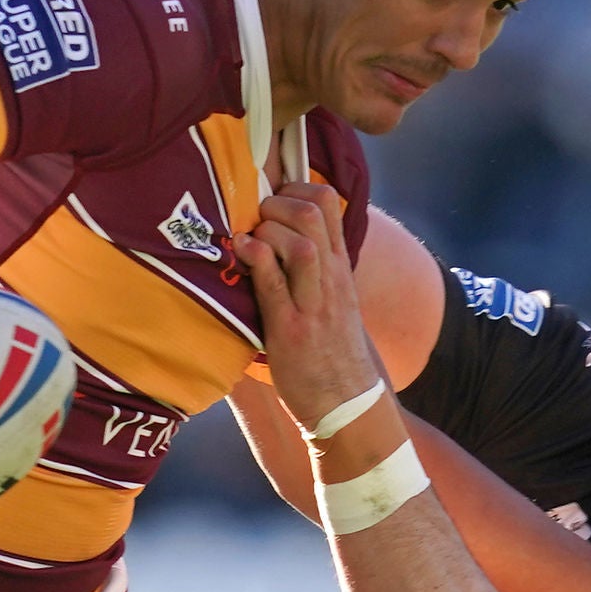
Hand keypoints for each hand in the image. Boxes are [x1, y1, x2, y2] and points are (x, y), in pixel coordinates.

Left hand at [231, 183, 387, 426]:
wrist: (348, 403)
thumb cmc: (334, 352)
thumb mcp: (334, 299)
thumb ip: (314, 267)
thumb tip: (283, 237)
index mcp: (339, 267)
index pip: (328, 202)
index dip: (295, 188)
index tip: (274, 202)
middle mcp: (331, 278)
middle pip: (312, 211)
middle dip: (277, 203)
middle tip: (258, 222)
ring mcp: (313, 303)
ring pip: (300, 242)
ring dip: (267, 231)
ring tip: (252, 242)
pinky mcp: (291, 329)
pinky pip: (273, 281)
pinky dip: (254, 257)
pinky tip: (242, 253)